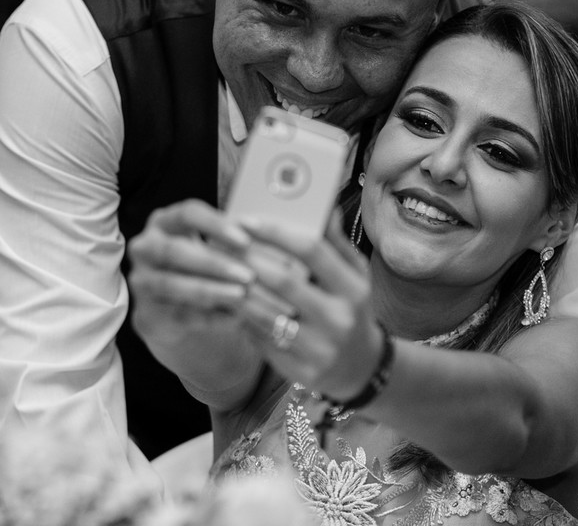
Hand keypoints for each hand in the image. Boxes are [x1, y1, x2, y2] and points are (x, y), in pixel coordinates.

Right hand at [126, 200, 256, 343]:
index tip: (245, 240)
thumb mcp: (210, 245)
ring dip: (209, 290)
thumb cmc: (198, 264)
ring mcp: (141, 281)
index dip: (215, 225)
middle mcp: (144, 248)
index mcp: (163, 222)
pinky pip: (176, 314)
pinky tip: (233, 318)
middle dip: (213, 263)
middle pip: (174, 251)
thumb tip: (259, 237)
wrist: (172, 305)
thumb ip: (229, 241)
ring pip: (171, 284)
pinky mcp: (146, 312)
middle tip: (248, 275)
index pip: (186, 214)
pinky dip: (207, 317)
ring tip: (241, 296)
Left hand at [237, 217, 383, 400]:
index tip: (246, 220)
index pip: (312, 251)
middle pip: (283, 281)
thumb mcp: (355, 275)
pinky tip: (227, 300)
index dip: (276, 232)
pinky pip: (261, 339)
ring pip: (266, 313)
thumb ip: (336, 242)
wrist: (360, 368)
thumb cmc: (352, 309)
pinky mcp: (300, 371)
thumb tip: (326, 206)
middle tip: (220, 242)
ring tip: (217, 269)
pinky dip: (242, 317)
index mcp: (354, 289)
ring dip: (237, 289)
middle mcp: (339, 319)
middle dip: (247, 258)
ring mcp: (320, 349)